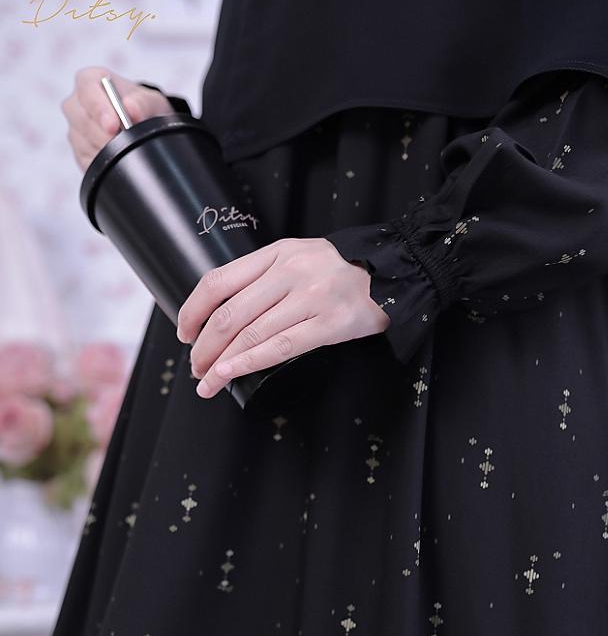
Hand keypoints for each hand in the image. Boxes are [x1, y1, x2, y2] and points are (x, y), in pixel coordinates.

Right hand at [61, 66, 173, 171]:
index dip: (99, 109)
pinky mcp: (77, 152)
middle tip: (125, 143)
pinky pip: (87, 161)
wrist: (140, 125)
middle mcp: (75, 104)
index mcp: (89, 81)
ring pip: (84, 144)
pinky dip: (104, 163)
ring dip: (107, 150)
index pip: (87, 91)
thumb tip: (131, 109)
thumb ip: (142, 102)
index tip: (113, 126)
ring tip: (126, 148)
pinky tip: (118, 158)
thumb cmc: (140, 107)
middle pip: (83, 121)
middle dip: (105, 135)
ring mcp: (74, 129)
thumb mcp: (149, 101)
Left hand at [177, 237, 390, 397]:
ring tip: (207, 382)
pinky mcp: (330, 324)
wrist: (394, 273)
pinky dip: (248, 364)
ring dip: (220, 364)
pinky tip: (230, 375)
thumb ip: (264, 277)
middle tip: (195, 368)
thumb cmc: (341, 273)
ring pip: (250, 334)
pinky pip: (280, 348)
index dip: (192, 311)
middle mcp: (290, 272)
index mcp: (276, 253)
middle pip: (229, 314)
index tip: (184, 333)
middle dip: (204, 347)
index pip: (218, 282)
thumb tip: (223, 314)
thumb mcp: (299, 258)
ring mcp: (311, 297)